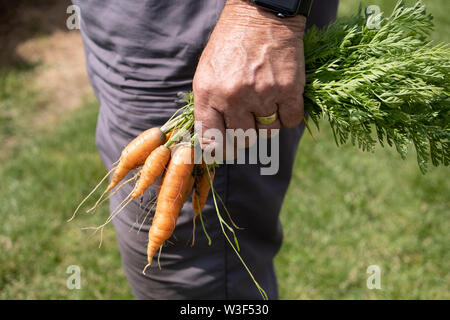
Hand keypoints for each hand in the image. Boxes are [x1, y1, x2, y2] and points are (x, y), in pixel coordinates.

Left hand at [193, 0, 305, 153]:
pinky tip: (283, 101)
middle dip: (245, 135)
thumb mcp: (207, 72)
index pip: (211, 139)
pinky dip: (288, 116)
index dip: (219, 149)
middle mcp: (233, 98)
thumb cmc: (231, 43)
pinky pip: (290, 122)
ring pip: (267, 132)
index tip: (226, 150)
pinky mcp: (289, 90)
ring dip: (267, 124)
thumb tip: (213, 140)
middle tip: (249, 125)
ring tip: (265, 104)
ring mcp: (262, 95)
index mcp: (208, 93)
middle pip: (242, 139)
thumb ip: (208, 106)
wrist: (261, 13)